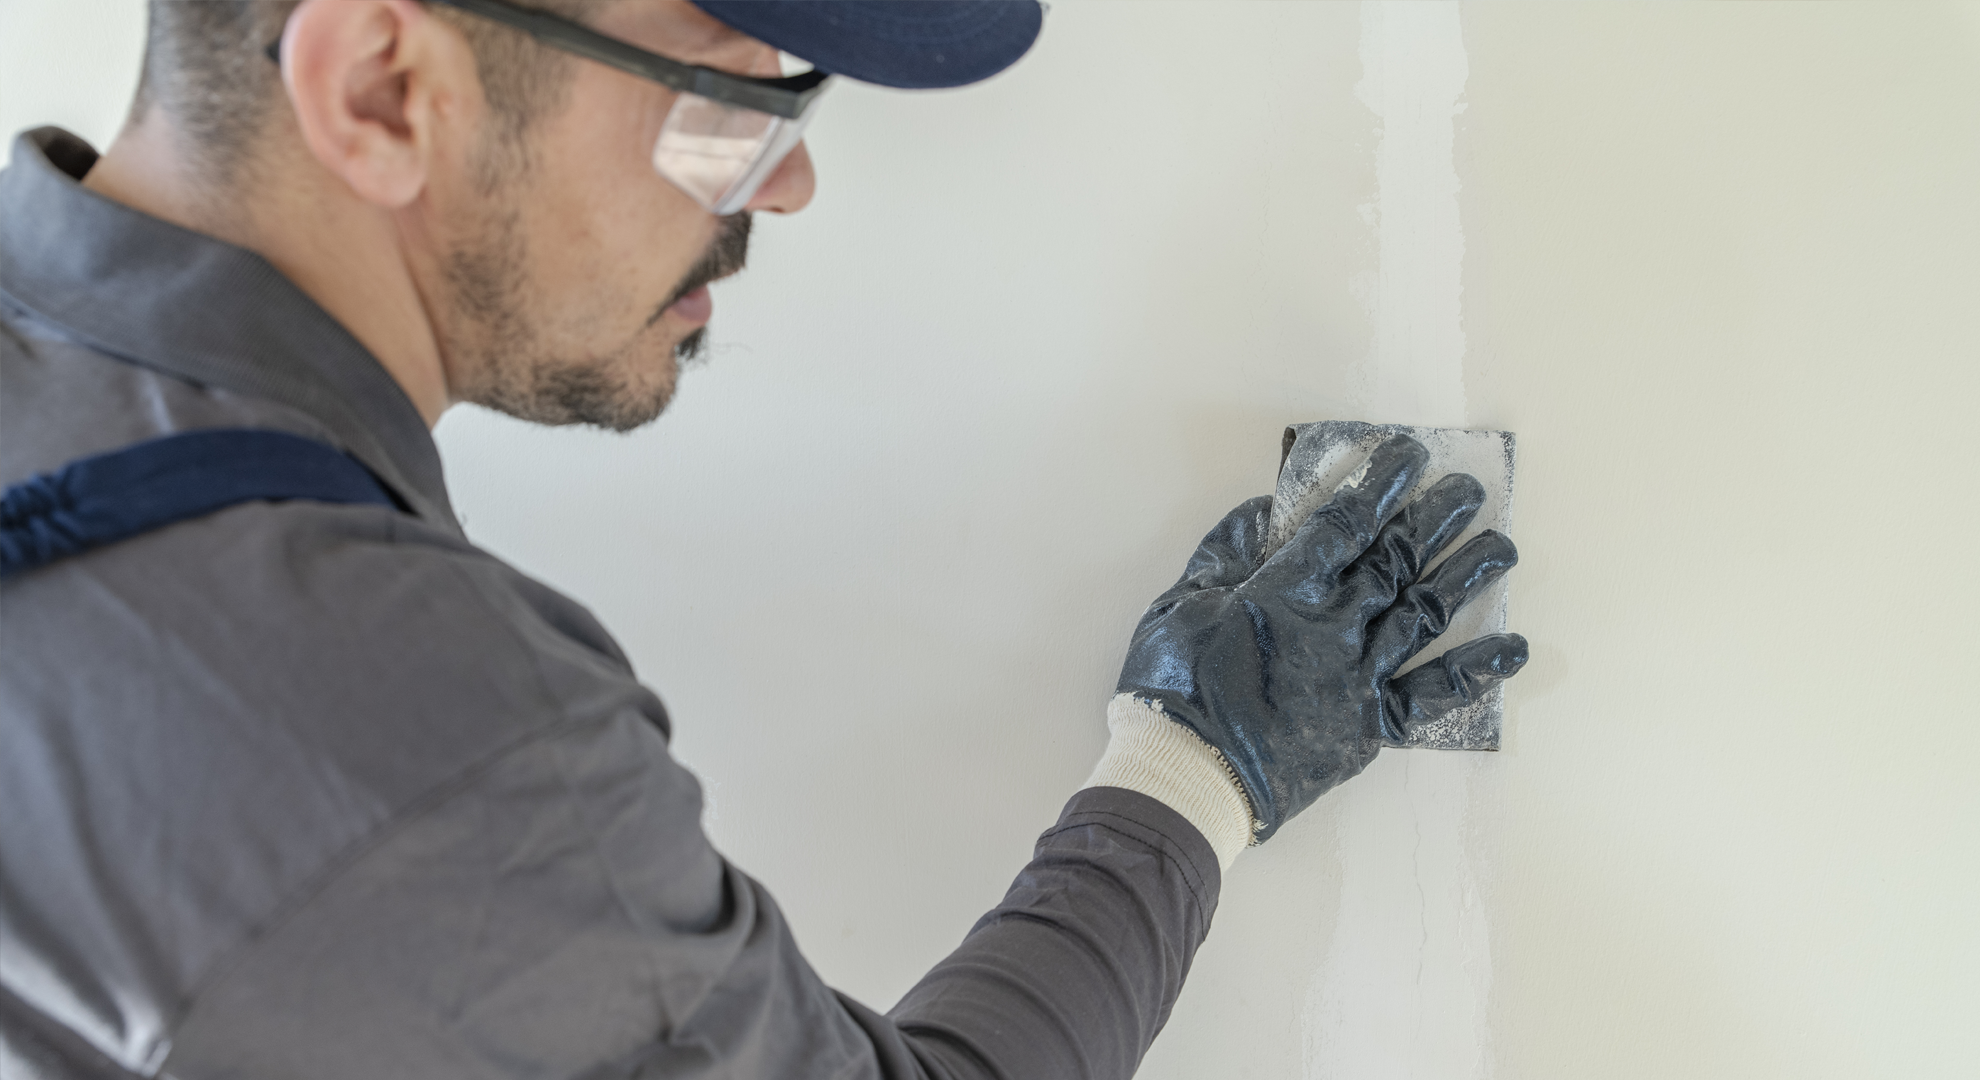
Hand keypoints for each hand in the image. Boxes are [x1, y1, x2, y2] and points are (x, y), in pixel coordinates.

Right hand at [1115, 434, 1527, 841]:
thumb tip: (1266, 512)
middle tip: (1469, 490)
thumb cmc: (1174, 688)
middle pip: (1398, 556)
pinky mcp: (1369, 724)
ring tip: (1500, 547)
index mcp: (1286, 589)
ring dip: (1466, 575)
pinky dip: (1474, 672)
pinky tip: (1513, 649)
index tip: (1409, 454)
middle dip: (1436, 516)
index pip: (1346, 519)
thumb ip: (1226, 554)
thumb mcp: (1180, 603)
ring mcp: (1360, 675)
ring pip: (1426, 613)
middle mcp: (1336, 624)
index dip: (1381, 481)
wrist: (1189, 776)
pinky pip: (1432, 695)